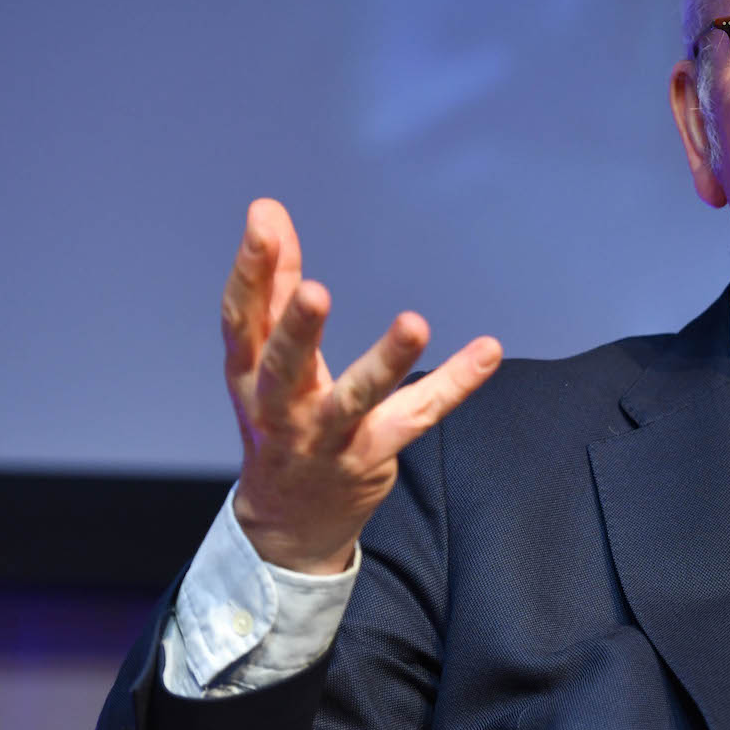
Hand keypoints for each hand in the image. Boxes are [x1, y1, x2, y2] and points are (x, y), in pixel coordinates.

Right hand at [221, 198, 501, 573]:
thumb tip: (267, 208)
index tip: (265, 224)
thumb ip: (274, 284)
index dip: (250, 272)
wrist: (288, 521)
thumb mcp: (262, 356)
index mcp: (248, 373)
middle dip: (298, 329)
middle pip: (284, 365)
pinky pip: (416, 416)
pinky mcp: (370, 455)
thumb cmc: (277, 417)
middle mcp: (279, 406)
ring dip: (385, 361)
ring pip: (355, 398)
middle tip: (315, 291)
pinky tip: (488, 351)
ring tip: (414, 323)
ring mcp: (325, 436)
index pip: (241, 318)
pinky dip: (455, 385)